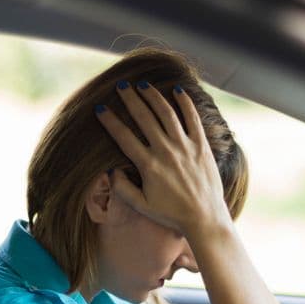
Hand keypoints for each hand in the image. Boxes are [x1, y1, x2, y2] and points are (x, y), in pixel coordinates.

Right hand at [95, 81, 230, 239]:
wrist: (204, 218)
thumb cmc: (171, 214)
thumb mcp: (141, 205)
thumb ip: (122, 188)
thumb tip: (111, 170)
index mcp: (148, 166)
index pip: (123, 137)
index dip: (109, 121)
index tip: (100, 109)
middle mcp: (166, 151)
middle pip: (144, 118)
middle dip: (130, 99)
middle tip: (121, 86)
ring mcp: (185, 146)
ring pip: (166, 113)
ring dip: (153, 96)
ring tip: (143, 85)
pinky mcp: (201, 146)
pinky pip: (192, 118)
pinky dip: (185, 103)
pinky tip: (178, 91)